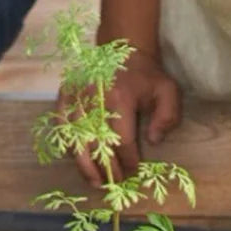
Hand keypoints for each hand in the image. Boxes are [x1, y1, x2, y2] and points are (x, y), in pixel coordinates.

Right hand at [69, 52, 180, 187]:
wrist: (122, 48)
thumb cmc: (145, 74)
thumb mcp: (167, 91)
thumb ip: (167, 117)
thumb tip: (153, 141)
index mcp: (120, 98)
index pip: (123, 140)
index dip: (128, 161)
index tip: (133, 172)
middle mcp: (94, 98)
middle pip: (96, 143)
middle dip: (106, 168)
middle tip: (113, 182)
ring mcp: (76, 96)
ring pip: (76, 138)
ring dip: (84, 163)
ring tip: (94, 180)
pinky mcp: (65, 94)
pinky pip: (62, 125)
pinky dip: (68, 144)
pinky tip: (76, 158)